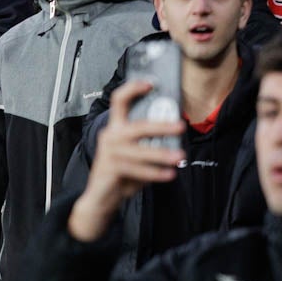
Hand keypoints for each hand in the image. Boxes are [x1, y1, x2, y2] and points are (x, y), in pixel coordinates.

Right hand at [70, 80, 184, 241]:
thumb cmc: (120, 172)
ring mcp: (109, 153)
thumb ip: (148, 141)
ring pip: (140, 151)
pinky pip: (138, 170)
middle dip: (161, 126)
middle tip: (181, 127)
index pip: (119, 100)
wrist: (101, 196)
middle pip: (138, 126)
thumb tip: (173, 132)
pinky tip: (169, 174)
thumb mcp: (134, 152)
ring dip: (162, 154)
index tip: (150, 83)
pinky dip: (155, 173)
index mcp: (115, 127)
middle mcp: (110, 136)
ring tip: (179, 157)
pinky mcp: (111, 169)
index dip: (133, 89)